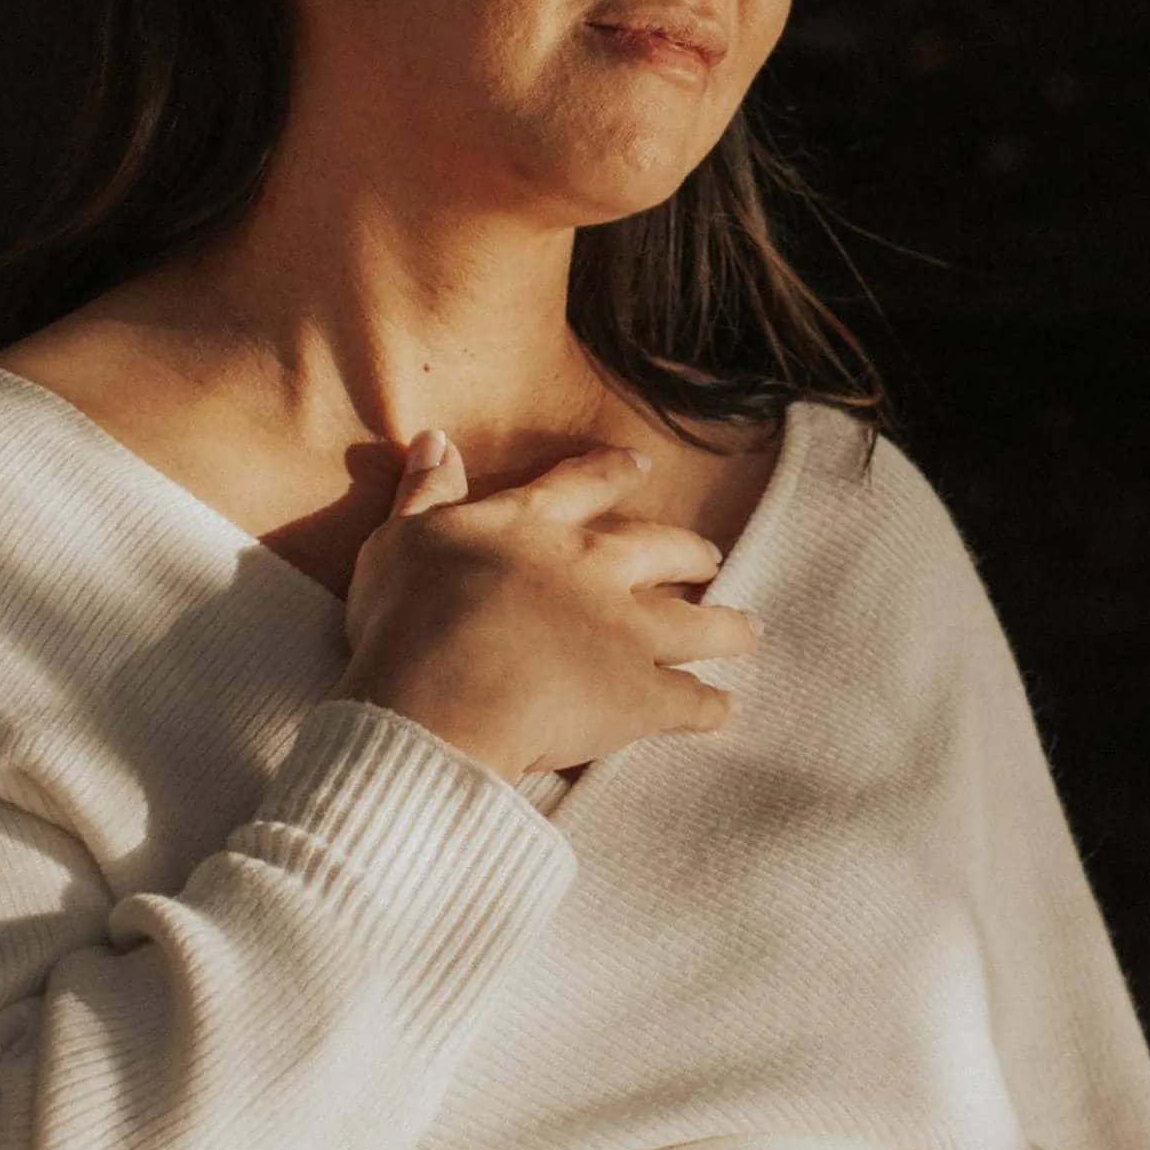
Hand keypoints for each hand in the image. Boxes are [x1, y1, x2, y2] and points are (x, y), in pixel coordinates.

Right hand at [339, 429, 760, 779]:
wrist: (442, 695)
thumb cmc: (408, 617)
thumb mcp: (401, 539)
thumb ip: (426, 491)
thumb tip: (436, 439)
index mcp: (532, 526)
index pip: (582, 486)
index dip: (613, 473)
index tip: (641, 465)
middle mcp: (591, 569)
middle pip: (659, 550)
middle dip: (688, 552)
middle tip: (708, 556)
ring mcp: (625, 633)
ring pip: (696, 623)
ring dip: (726, 626)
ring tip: (748, 630)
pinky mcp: (640, 696)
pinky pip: (689, 702)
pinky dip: (710, 707)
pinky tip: (725, 709)